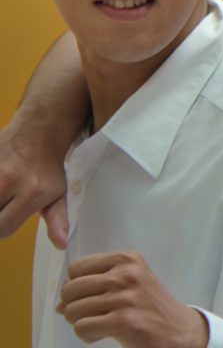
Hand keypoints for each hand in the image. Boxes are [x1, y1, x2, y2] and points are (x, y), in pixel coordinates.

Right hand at [0, 122, 69, 245]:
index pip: (3, 229)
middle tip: (4, 203)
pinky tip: (1, 183)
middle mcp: (10, 179)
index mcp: (32, 192)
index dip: (3, 228)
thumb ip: (57, 220)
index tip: (7, 219)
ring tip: (3, 195)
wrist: (38, 133)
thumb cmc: (47, 168)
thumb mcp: (58, 195)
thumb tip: (61, 244)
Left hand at [58, 250, 208, 347]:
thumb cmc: (151, 306)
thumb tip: (60, 304)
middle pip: (69, 289)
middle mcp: (127, 274)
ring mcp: (125, 297)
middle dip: (74, 306)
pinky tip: (104, 333)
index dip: (77, 285)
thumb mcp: (130, 283)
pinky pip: (81, 327)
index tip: (92, 295)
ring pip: (72, 310)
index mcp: (127, 259)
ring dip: (81, 322)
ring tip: (101, 323)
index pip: (76, 268)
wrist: (179, 330)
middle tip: (94, 313)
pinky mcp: (123, 321)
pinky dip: (88, 335)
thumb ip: (96, 285)